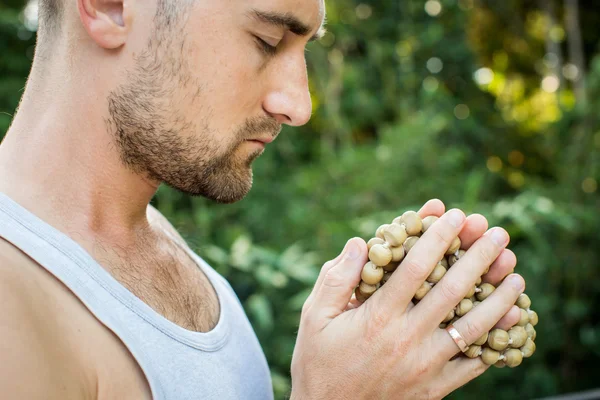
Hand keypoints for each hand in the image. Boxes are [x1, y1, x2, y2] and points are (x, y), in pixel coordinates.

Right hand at [290, 199, 523, 399]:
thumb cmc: (319, 362)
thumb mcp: (315, 317)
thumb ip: (336, 278)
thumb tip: (358, 243)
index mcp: (377, 316)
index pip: (415, 267)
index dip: (437, 236)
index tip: (455, 215)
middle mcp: (407, 338)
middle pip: (452, 290)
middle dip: (478, 257)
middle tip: (498, 233)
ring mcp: (426, 365)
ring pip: (473, 326)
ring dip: (499, 297)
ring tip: (515, 274)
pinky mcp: (436, 387)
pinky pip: (474, 364)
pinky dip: (496, 341)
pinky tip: (510, 322)